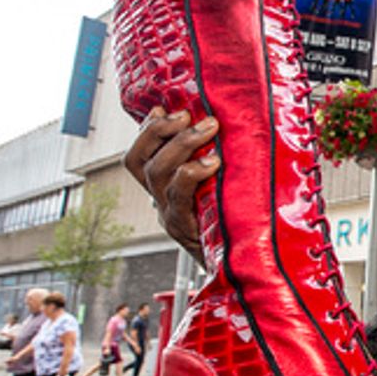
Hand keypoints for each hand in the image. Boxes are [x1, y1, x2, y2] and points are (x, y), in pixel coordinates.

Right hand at [124, 107, 219, 259]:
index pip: (137, 156)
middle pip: (139, 161)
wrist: (239, 267)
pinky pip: (179, 196)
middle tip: (188, 115)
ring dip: (181, 143)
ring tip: (209, 127)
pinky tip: (213, 161)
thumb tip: (226, 123)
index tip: (162, 108)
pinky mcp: (185, 228)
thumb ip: (215, 161)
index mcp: (163, 189)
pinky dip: (192, 172)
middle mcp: (160, 200)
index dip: (145, 131)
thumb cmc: (234, 221)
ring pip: (157, 172)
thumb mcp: (219, 187)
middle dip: (159, 130)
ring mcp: (170, 215)